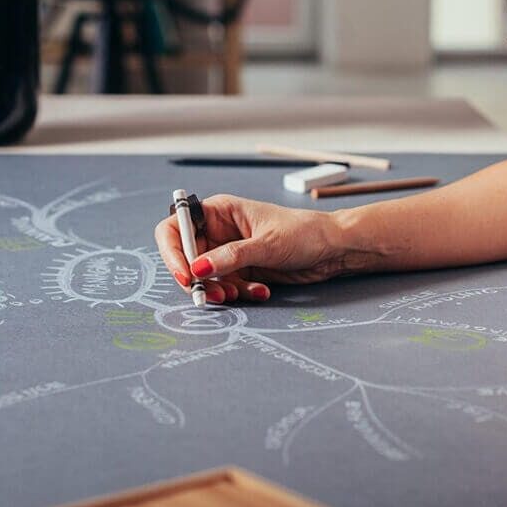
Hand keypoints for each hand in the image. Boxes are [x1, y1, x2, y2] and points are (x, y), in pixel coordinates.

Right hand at [154, 195, 347, 303]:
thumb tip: (197, 267)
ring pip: (206, 277)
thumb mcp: (266, 244)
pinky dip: (239, 293)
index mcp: (219, 211)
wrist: (332, 249)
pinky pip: (227, 286)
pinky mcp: (242, 270)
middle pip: (187, 258)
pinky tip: (261, 290)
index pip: (177, 227)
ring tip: (240, 294)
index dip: (174, 251)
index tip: (186, 274)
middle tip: (213, 295)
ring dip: (220, 290)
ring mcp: (229, 252)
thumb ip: (230, 256)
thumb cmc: (303, 232)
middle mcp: (219, 230)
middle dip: (197, 279)